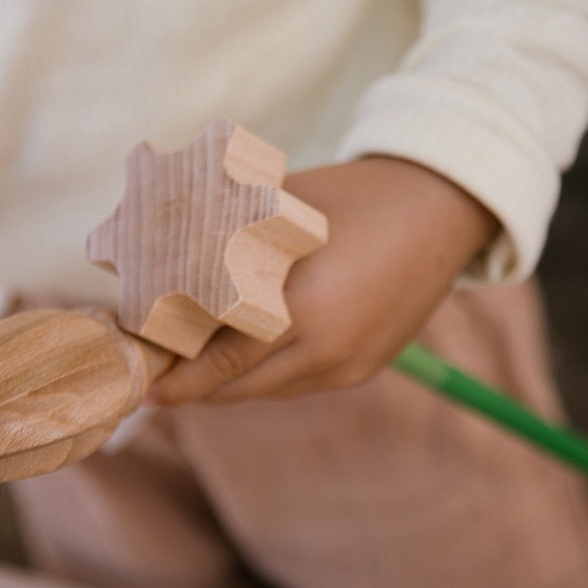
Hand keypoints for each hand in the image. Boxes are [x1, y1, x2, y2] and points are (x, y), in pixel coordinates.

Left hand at [146, 156, 497, 404]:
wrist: (442, 210)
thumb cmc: (357, 197)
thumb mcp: (287, 209)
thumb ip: (235, 237)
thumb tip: (177, 248)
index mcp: (303, 310)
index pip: (223, 362)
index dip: (180, 381)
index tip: (146, 387)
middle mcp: (327, 351)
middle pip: (241, 389)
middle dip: (198, 387)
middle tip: (163, 372)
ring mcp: (350, 365)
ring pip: (272, 390)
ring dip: (234, 382)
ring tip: (201, 360)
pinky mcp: (367, 367)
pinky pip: (303, 382)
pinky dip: (270, 374)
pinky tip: (254, 350)